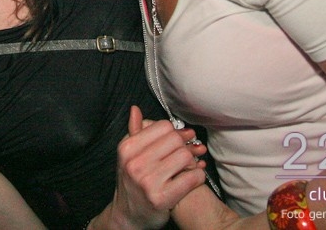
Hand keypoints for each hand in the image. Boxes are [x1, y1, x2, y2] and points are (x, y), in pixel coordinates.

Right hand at [93, 106, 205, 229]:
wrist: (128, 215)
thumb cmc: (132, 182)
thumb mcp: (128, 156)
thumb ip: (135, 132)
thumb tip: (135, 109)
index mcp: (127, 148)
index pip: (163, 127)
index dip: (176, 131)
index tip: (182, 137)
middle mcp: (134, 163)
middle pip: (175, 140)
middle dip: (187, 145)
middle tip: (191, 149)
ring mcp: (147, 181)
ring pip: (185, 157)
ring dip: (194, 160)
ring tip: (193, 164)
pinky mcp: (161, 198)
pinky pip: (192, 177)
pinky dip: (198, 175)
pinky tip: (195, 176)